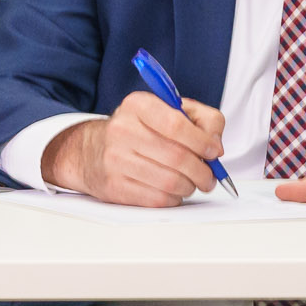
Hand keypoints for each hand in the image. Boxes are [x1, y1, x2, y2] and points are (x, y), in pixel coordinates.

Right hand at [45, 89, 225, 207]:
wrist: (91, 151)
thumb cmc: (140, 131)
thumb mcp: (170, 111)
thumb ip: (204, 119)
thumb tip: (215, 145)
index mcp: (137, 105)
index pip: (176, 125)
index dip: (203, 142)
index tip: (214, 152)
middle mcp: (121, 130)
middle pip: (177, 157)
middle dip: (203, 171)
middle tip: (209, 176)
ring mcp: (115, 160)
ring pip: (170, 182)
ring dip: (190, 187)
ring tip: (191, 183)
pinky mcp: (114, 186)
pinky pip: (157, 199)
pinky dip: (174, 198)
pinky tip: (172, 190)